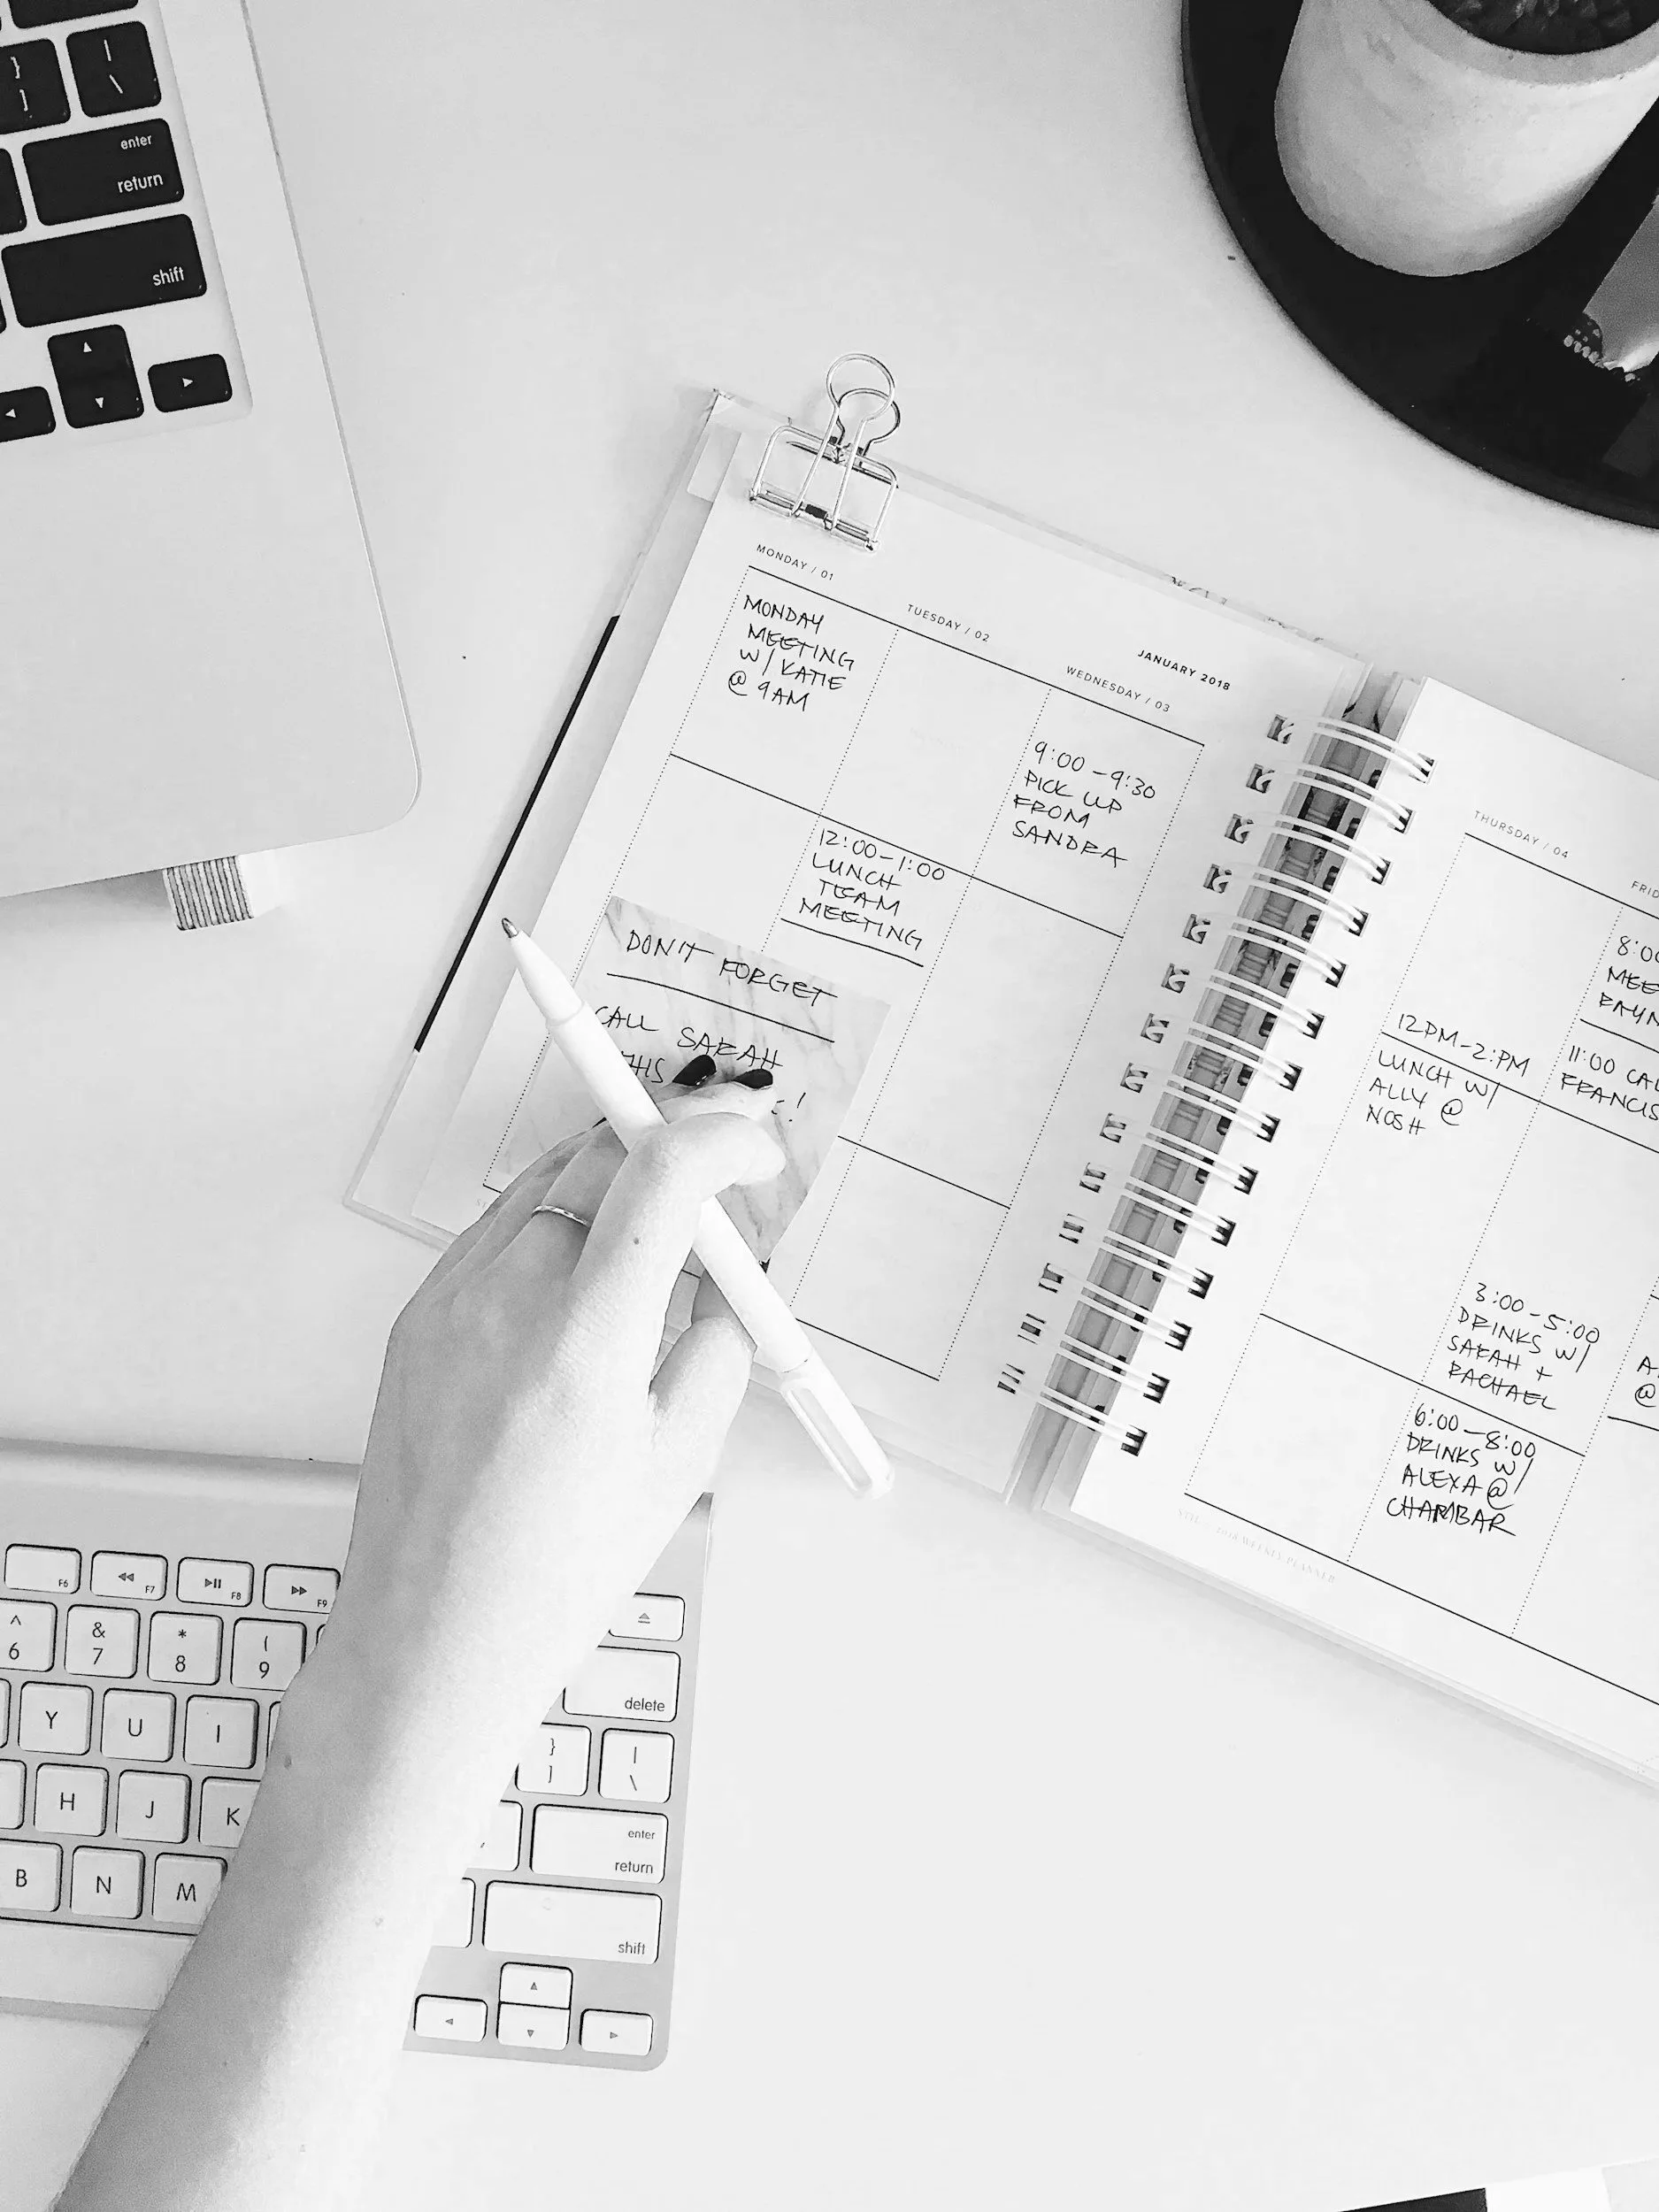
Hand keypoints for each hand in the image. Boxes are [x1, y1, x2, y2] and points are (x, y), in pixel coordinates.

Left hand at [288, 1070, 784, 1812]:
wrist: (431, 1637)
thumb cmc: (551, 1574)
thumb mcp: (678, 1461)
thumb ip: (718, 1344)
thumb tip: (728, 1271)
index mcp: (582, 1344)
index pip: (660, 1174)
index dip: (723, 1138)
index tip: (755, 1148)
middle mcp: (503, 1303)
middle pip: (598, 1153)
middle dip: (671, 1146)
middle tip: (720, 1181)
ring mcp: (448, 1304)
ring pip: (544, 1183)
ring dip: (611, 1184)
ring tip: (655, 1252)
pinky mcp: (416, 1318)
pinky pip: (495, 1230)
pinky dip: (552, 1227)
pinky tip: (583, 1283)